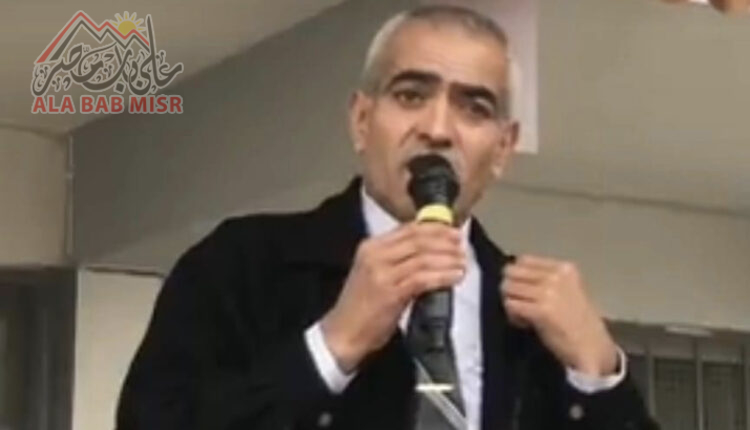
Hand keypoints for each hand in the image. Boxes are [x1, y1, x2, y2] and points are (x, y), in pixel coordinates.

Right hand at [321, 222, 465, 372]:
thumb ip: (397, 261)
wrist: (342, 333)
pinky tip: (455, 277)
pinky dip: (442, 276)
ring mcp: (381, 273)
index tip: (452, 231)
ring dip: (447, 259)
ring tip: (463, 262)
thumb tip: (431, 253)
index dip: (434, 228)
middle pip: (417, 240)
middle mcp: (374, 255)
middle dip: (444, 241)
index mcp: (370, 247)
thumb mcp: (375, 274)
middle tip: (462, 245)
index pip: (407, 229)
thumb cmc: (361, 307)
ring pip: (423, 258)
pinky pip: (422, 279)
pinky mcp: (390, 293)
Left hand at [501, 255, 618, 376]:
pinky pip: (510, 305)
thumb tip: (512, 275)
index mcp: (564, 268)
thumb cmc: (579, 322)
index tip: (526, 293)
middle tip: (520, 303)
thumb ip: (544, 279)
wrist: (593, 348)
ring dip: (511, 302)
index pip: (523, 260)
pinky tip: (525, 324)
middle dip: (510, 288)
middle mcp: (556, 276)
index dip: (518, 276)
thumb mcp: (567, 290)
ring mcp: (548, 292)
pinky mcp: (540, 310)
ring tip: (523, 315)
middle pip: (512, 271)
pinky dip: (513, 315)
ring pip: (508, 287)